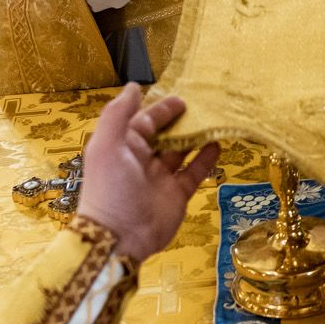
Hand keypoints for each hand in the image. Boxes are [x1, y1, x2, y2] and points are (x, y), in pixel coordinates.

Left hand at [75, 84, 221, 263]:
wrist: (120, 237)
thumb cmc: (111, 187)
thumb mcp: (108, 145)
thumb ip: (118, 114)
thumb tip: (134, 86)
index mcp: (122, 147)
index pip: (143, 122)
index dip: (160, 110)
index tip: (181, 99)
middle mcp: (141, 161)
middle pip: (163, 135)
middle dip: (179, 121)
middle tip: (202, 107)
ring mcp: (160, 178)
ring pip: (180, 152)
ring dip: (195, 138)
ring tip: (213, 122)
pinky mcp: (177, 195)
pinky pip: (193, 173)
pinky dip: (205, 159)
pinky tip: (217, 145)